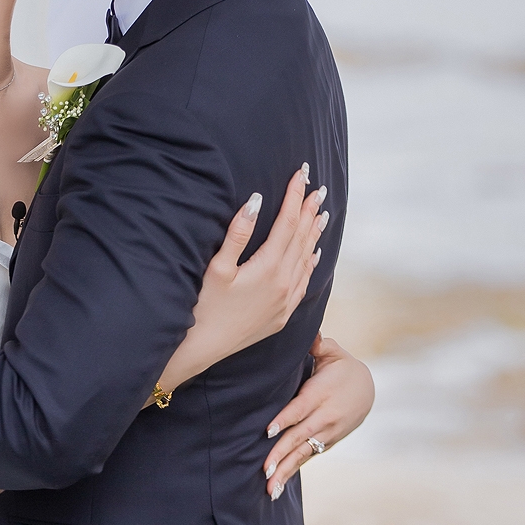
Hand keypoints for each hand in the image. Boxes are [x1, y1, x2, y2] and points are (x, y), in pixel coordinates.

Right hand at [154, 166, 325, 392]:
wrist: (202, 348)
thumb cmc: (203, 306)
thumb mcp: (217, 267)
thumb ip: (238, 232)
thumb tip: (257, 200)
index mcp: (269, 268)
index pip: (288, 223)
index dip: (294, 196)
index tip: (300, 175)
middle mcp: (284, 284)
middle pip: (302, 238)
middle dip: (309, 211)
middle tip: (318, 188)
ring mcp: (286, 301)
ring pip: (307, 259)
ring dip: (314, 234)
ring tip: (323, 213)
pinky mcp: (282, 315)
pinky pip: (305, 282)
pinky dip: (312, 263)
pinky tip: (316, 254)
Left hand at [264, 332, 374, 499]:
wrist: (368, 390)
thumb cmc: (342, 368)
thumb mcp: (333, 353)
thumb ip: (318, 344)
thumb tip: (311, 334)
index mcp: (321, 393)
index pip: (300, 408)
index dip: (285, 420)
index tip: (269, 431)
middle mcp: (325, 417)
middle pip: (300, 437)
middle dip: (281, 454)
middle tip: (264, 470)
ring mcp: (327, 433)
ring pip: (303, 453)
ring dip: (286, 470)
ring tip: (269, 488)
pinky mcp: (327, 443)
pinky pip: (307, 458)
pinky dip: (292, 471)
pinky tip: (277, 487)